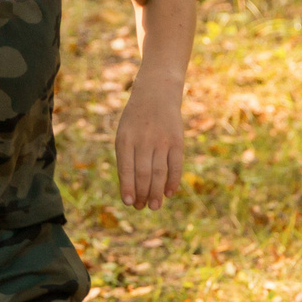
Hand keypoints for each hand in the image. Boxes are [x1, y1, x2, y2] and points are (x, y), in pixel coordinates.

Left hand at [114, 76, 183, 208]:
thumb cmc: (136, 120)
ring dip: (157, 192)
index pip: (126, 169)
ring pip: (159, 172)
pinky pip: (176, 165)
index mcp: (125, 139)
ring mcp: (162, 140)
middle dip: (143, 194)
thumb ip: (126, 158)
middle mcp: (144, 140)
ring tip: (154, 206)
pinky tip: (169, 193)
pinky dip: (173, 181)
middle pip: (144, 174)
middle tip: (142, 207)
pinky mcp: (177, 140)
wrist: (156, 93)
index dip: (128, 188)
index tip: (129, 203)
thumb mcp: (124, 134)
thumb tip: (132, 189)